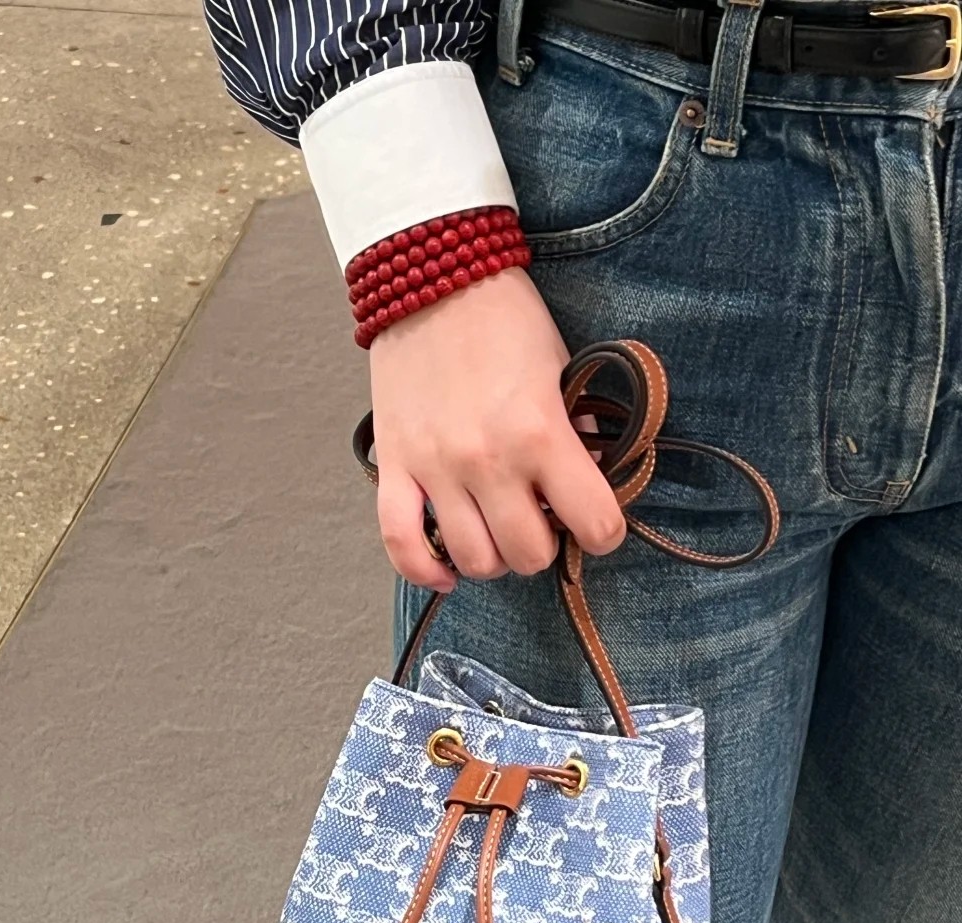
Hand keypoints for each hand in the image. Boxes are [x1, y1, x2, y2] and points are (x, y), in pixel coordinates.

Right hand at [368, 266, 625, 591]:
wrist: (431, 274)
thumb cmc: (504, 319)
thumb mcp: (561, 368)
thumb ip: (573, 432)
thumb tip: (582, 483)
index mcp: (540, 433)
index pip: (595, 524)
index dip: (603, 531)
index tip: (596, 520)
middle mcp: (488, 461)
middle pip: (529, 555)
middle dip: (544, 545)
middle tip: (541, 518)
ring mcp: (437, 469)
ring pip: (474, 560)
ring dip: (494, 555)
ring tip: (497, 530)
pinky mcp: (396, 466)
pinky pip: (402, 545)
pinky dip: (425, 569)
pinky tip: (446, 571)